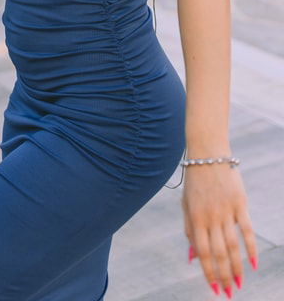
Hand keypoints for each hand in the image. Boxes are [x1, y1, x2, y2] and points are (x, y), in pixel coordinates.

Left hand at [182, 164, 257, 294]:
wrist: (207, 154)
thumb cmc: (195, 182)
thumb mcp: (186, 205)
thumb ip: (190, 231)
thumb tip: (192, 258)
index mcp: (195, 218)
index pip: (202, 252)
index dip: (208, 272)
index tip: (213, 288)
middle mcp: (211, 216)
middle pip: (218, 253)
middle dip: (224, 276)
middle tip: (228, 293)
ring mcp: (226, 210)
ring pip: (233, 246)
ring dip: (237, 267)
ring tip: (240, 284)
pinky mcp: (240, 204)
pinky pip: (247, 230)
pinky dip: (251, 248)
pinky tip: (253, 264)